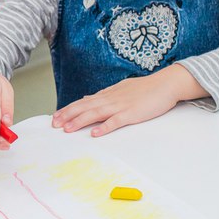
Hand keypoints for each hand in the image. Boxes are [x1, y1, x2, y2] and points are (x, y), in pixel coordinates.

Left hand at [52, 64, 201, 136]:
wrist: (165, 84)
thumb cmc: (144, 88)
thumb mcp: (119, 89)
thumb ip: (103, 94)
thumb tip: (87, 97)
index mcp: (107, 94)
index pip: (83, 101)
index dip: (68, 109)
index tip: (55, 116)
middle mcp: (110, 99)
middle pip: (84, 107)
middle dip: (67, 115)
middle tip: (54, 124)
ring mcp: (120, 106)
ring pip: (95, 113)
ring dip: (80, 121)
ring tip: (67, 129)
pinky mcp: (132, 114)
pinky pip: (116, 121)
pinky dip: (104, 127)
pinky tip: (94, 133)